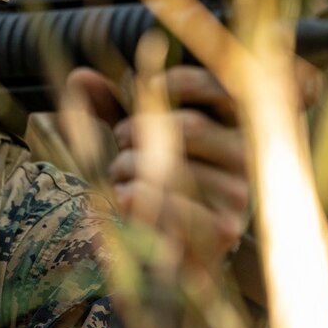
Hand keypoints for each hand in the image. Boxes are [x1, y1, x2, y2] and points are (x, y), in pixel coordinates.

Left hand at [67, 65, 251, 267]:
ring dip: (129, 166)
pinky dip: (136, 196)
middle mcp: (247, 157)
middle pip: (192, 127)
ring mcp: (240, 194)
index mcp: (234, 125)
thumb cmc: (154, 179)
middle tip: (119, 139)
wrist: (170, 249)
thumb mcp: (135, 137)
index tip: (142, 87)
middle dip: (141, 129)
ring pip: (176, 165)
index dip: (178, 82)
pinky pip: (173, 204)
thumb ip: (112, 107)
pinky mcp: (225, 229)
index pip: (220, 89)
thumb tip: (80, 77)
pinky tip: (124, 196)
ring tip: (118, 174)